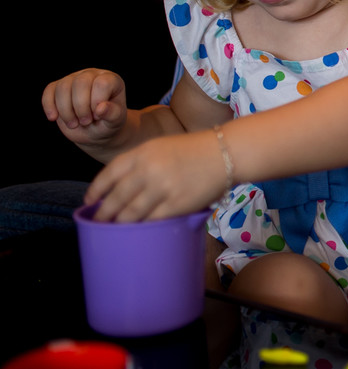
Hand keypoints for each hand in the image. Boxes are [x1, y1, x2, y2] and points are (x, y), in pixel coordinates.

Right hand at [42, 69, 128, 147]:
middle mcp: (92, 75)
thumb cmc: (108, 124)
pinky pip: (49, 90)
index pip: (102, 83)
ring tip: (74, 124)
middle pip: (80, 83)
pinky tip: (53, 118)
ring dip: (65, 110)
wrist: (95, 132)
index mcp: (111, 80)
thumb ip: (113, 114)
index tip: (98, 116)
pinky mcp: (58, 87)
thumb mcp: (116, 122)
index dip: (97, 102)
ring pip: (63, 87)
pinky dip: (49, 106)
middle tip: (85, 122)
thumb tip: (101, 108)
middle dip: (80, 107)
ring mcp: (74, 79)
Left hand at [85, 129, 226, 221]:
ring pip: (130, 214)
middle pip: (115, 198)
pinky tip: (138, 231)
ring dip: (119, 224)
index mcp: (142, 153)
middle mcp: (147, 170)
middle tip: (100, 221)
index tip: (89, 201)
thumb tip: (120, 189)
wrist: (226, 153)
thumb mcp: (162, 147)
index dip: (95, 190)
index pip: (108, 175)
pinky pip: (151, 221)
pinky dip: (142, 227)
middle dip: (104, 213)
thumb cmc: (194, 150)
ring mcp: (161, 188)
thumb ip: (140, 164)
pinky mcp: (176, 204)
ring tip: (115, 229)